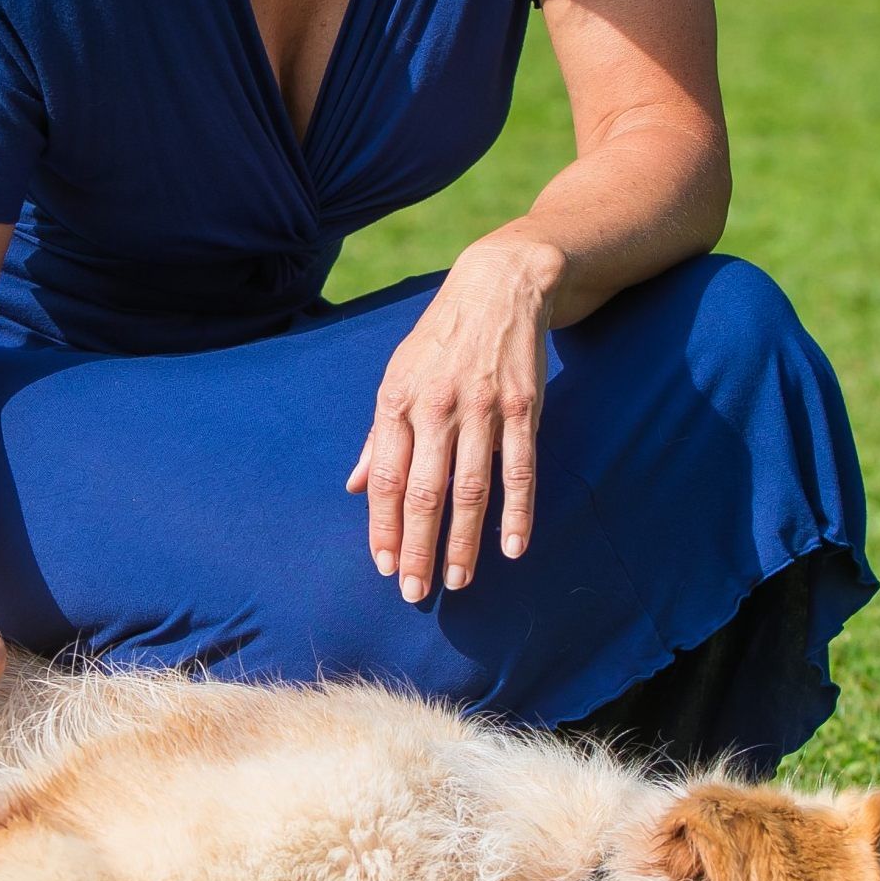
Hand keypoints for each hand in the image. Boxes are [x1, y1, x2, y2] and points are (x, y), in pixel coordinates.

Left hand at [346, 233, 557, 604]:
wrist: (497, 288)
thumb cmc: (439, 341)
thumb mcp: (396, 376)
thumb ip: (379, 435)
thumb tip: (357, 486)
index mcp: (397, 402)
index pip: (387, 479)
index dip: (384, 527)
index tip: (385, 567)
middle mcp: (435, 407)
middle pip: (424, 492)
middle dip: (418, 547)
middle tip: (415, 592)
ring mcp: (481, 408)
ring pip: (471, 489)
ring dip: (463, 541)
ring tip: (457, 581)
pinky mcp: (522, 407)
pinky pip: (520, 469)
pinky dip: (518, 512)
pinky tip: (513, 548)